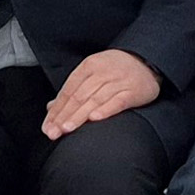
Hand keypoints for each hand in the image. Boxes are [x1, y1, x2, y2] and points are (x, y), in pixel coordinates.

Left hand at [43, 48, 161, 138]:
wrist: (147, 62)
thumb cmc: (115, 70)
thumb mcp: (92, 74)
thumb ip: (72, 90)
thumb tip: (50, 108)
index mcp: (89, 66)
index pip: (68, 90)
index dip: (57, 110)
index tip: (47, 127)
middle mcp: (103, 72)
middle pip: (79, 96)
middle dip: (64, 115)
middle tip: (53, 132)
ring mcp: (119, 81)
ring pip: (95, 99)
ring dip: (79, 115)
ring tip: (67, 129)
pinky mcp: (133, 91)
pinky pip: (118, 101)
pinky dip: (106, 109)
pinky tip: (95, 119)